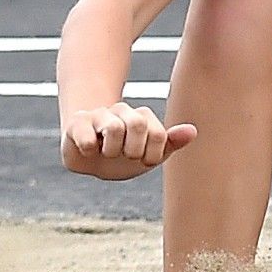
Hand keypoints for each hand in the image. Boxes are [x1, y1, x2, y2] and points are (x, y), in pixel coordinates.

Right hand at [61, 102, 196, 179]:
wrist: (87, 155)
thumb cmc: (123, 154)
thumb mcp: (149, 154)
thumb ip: (171, 142)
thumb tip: (193, 131)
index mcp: (142, 117)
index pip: (159, 135)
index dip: (151, 155)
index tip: (142, 160)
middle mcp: (122, 111)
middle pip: (138, 124)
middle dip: (133, 151)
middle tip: (125, 156)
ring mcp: (99, 115)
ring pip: (114, 128)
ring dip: (111, 151)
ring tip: (106, 153)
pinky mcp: (77, 123)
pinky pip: (87, 138)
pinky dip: (90, 152)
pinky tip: (90, 152)